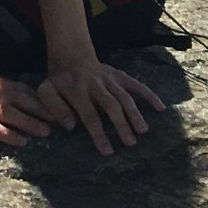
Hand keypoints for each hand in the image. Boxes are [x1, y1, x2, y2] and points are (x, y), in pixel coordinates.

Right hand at [0, 67, 52, 146]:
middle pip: (19, 99)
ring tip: (45, 132)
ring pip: (10, 114)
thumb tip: (9, 93)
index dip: (36, 98)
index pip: (18, 87)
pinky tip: (21, 142)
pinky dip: (9, 135)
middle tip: (56, 120)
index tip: (50, 107)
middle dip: (39, 109)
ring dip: (30, 123)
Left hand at [33, 55, 165, 156]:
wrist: (71, 56)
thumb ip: (55, 107)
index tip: (108, 151)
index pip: (89, 115)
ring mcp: (110, 79)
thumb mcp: (46, 91)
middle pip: (111, 105)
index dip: (99, 133)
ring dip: (135, 113)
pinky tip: (160, 108)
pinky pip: (136, 84)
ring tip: (143, 131)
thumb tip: (70, 125)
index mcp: (77, 90)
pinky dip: (149, 95)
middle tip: (130, 142)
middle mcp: (96, 84)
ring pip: (125, 96)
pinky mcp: (120, 76)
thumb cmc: (59, 81)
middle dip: (121, 124)